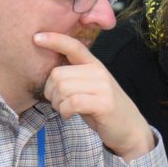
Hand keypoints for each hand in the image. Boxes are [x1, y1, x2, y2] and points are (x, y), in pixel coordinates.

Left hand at [34, 32, 154, 159]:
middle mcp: (99, 71)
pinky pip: (72, 103)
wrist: (130, 129)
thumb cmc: (103, 109)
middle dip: (50, 92)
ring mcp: (103, 87)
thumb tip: (50, 75)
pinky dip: (65, 111)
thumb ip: (74, 77)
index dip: (55, 40)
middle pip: (57, 74)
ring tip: (66, 109)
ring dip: (57, 104)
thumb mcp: (90, 88)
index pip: (74, 46)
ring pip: (62, 88)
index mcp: (94, 65)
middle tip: (59, 103)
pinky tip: (70, 115)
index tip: (36, 37)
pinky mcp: (104, 103)